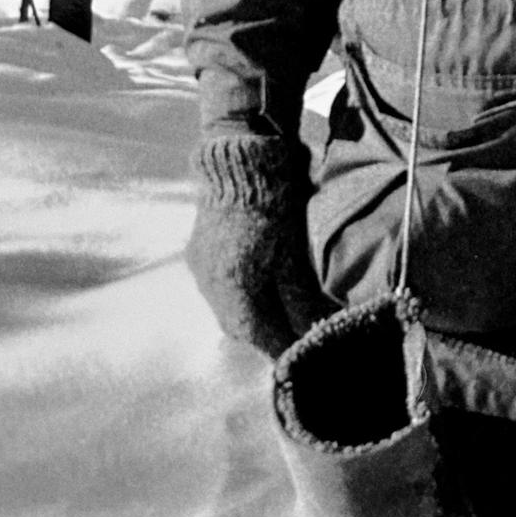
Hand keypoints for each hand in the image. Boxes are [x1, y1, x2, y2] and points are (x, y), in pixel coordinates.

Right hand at [186, 136, 326, 356]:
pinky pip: (220, 290)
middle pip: (243, 329)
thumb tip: (317, 331)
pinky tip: (259, 288)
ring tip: (281, 314)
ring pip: (229, 310)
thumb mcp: (294, 257)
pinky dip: (241, 296)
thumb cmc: (273, 207)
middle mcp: (211, 288)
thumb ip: (301, 301)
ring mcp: (201, 271)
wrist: (239, 161)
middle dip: (270, 336)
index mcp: (234, 293)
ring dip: (253, 317)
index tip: (308, 354)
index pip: (262, 338)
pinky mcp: (198, 255)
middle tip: (297, 335)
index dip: (286, 349)